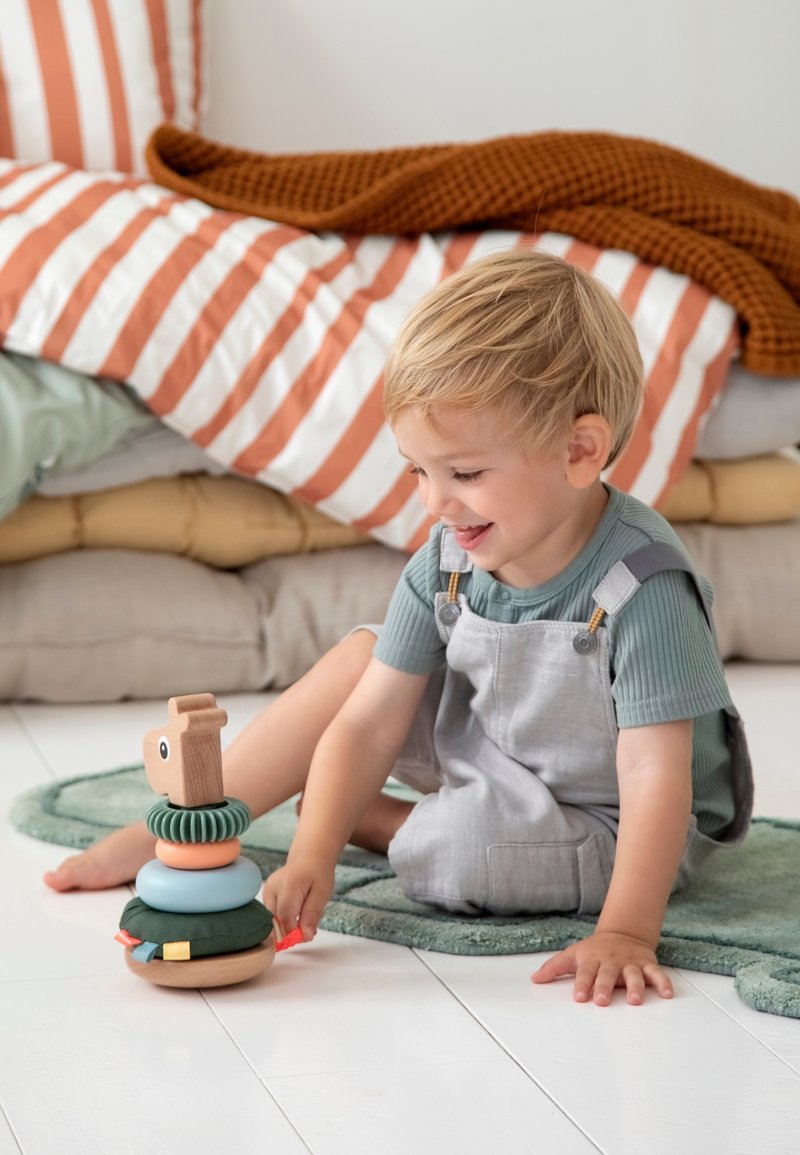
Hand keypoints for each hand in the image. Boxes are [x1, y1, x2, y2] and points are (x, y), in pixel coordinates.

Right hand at [262, 853, 334, 943]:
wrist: (309, 858)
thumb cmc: (318, 874)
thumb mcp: (322, 894)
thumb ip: (312, 915)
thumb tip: (305, 936)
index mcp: (288, 885)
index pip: (285, 918)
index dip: (294, 932)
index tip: (306, 935)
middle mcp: (273, 887)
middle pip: (276, 920)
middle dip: (291, 929)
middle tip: (307, 927)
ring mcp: (267, 890)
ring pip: (273, 919)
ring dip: (287, 924)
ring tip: (304, 916)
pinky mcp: (266, 894)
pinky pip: (272, 913)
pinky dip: (284, 918)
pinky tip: (297, 912)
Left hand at [531, 931, 672, 1005]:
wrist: (622, 933)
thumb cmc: (594, 950)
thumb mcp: (573, 954)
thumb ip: (554, 967)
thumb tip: (534, 979)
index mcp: (592, 960)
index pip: (585, 973)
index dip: (582, 985)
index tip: (579, 997)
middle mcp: (611, 962)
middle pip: (607, 975)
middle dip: (604, 987)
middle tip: (601, 1001)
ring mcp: (630, 963)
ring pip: (633, 975)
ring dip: (635, 987)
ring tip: (635, 1000)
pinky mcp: (646, 965)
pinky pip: (657, 974)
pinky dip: (663, 982)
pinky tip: (667, 994)